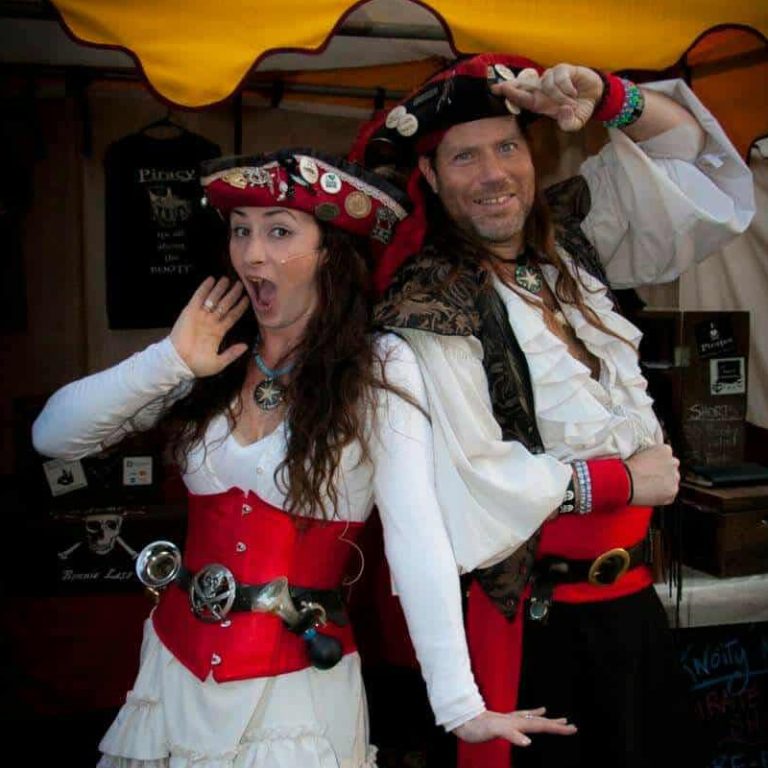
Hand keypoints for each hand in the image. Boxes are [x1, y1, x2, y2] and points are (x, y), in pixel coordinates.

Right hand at [170, 276, 249, 376]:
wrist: (178, 362)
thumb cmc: (197, 365)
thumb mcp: (219, 363)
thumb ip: (232, 353)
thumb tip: (246, 346)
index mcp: (219, 332)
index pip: (232, 316)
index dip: (240, 307)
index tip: (248, 299)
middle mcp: (211, 322)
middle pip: (225, 305)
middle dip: (233, 294)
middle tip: (240, 284)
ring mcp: (201, 316)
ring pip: (214, 299)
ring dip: (220, 289)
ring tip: (228, 279)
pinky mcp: (190, 312)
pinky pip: (198, 297)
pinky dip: (205, 288)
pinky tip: (211, 279)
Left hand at [453, 707, 576, 747]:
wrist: (463, 718)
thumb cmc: (477, 727)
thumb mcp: (494, 731)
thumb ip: (511, 735)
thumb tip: (528, 742)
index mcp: (516, 723)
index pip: (541, 725)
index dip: (557, 728)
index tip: (572, 728)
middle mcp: (515, 719)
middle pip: (540, 722)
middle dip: (556, 725)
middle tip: (572, 725)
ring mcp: (510, 720)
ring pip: (533, 719)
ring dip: (547, 720)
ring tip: (558, 719)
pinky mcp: (504, 722)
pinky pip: (523, 718)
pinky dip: (532, 717)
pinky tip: (534, 714)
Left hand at [491, 63, 602, 131]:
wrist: (595, 95)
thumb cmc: (579, 109)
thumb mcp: (575, 122)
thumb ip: (569, 124)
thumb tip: (563, 112)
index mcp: (540, 102)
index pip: (522, 98)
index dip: (511, 94)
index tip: (499, 90)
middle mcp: (542, 89)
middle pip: (523, 85)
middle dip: (511, 86)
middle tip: (500, 87)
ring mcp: (551, 77)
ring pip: (547, 85)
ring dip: (560, 96)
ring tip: (571, 103)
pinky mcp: (563, 69)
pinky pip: (559, 77)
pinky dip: (566, 88)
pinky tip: (573, 93)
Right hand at [625, 444, 680, 505]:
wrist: (624, 481)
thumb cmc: (626, 467)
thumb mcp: (637, 453)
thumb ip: (648, 455)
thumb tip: (649, 460)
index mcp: (665, 450)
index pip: (666, 454)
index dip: (656, 460)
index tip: (649, 464)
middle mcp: (673, 462)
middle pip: (672, 465)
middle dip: (664, 470)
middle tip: (651, 475)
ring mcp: (674, 477)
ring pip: (673, 479)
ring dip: (665, 482)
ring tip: (649, 485)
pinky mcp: (672, 491)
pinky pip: (670, 493)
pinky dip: (663, 494)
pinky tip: (650, 493)